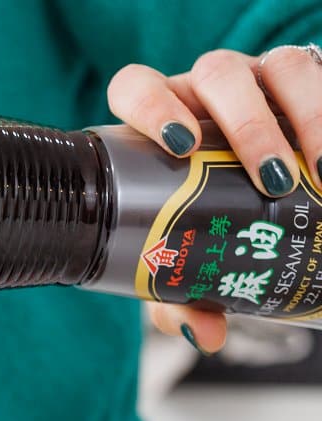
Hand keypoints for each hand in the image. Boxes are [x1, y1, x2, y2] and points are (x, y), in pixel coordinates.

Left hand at [107, 46, 321, 354]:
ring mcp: (258, 82)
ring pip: (278, 68)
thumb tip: (206, 332)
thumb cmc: (201, 224)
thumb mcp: (184, 257)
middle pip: (218, 75)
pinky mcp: (301, 85)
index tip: (178, 146)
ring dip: (306, 114)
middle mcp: (205, 94)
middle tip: (271, 177)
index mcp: (158, 122)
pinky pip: (319, 74)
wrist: (250, 207)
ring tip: (320, 172)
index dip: (150, 105)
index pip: (137, 88)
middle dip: (247, 124)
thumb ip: (181, 295)